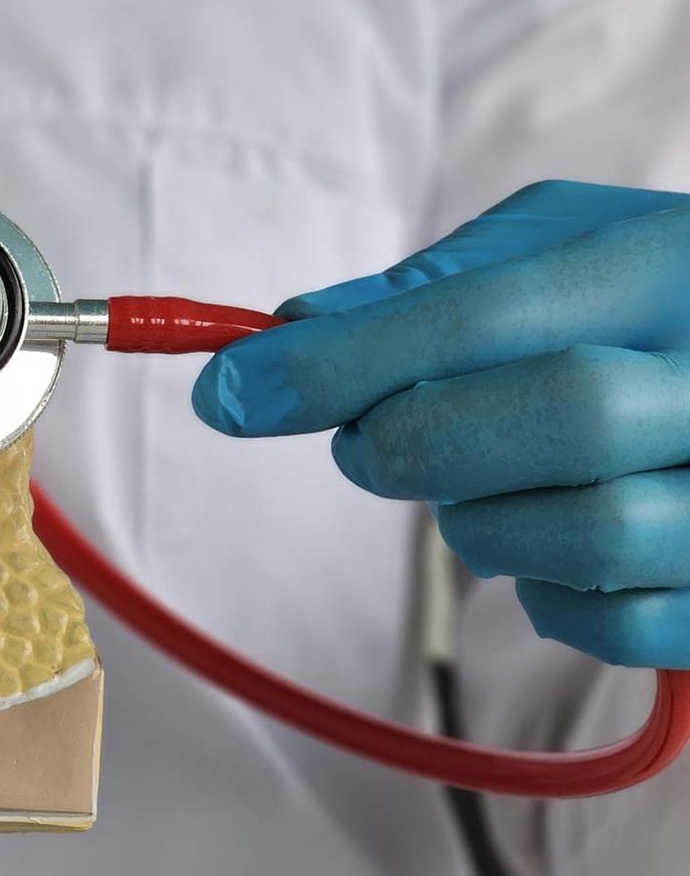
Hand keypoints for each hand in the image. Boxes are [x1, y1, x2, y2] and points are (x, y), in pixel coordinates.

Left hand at [191, 180, 689, 668]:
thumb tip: (286, 333)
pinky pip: (618, 625)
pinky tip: (551, 548)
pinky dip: (548, 598)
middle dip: (417, 438)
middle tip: (364, 443)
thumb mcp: (557, 249)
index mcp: (672, 263)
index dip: (339, 362)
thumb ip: (428, 291)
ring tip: (482, 484)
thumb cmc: (651, 297)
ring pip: (585, 534)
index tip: (230, 391)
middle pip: (557, 418)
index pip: (488, 314)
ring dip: (482, 522)